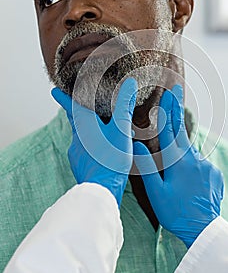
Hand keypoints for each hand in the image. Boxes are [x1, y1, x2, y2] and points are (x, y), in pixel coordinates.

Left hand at [52, 78, 137, 206]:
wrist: (101, 190)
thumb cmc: (111, 158)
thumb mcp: (121, 129)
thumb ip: (124, 106)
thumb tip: (129, 83)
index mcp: (85, 125)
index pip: (71, 107)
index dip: (63, 98)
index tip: (53, 91)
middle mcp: (77, 138)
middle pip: (75, 122)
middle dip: (77, 114)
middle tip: (78, 108)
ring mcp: (77, 153)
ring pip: (80, 138)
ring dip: (86, 133)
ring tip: (99, 132)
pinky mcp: (80, 165)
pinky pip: (84, 152)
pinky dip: (90, 148)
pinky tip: (101, 153)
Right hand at [133, 85, 223, 246]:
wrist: (203, 229)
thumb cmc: (175, 212)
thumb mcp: (155, 191)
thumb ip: (146, 166)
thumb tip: (136, 145)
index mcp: (177, 160)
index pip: (170, 129)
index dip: (169, 109)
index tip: (170, 91)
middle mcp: (193, 158)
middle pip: (182, 130)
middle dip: (177, 110)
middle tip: (177, 90)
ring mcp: (206, 165)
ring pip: (190, 149)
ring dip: (182, 144)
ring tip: (176, 151)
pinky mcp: (214, 173)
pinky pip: (200, 163)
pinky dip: (192, 164)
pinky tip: (188, 179)